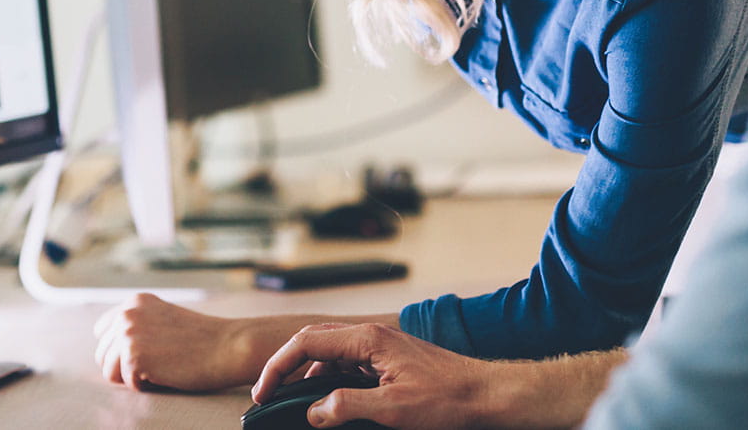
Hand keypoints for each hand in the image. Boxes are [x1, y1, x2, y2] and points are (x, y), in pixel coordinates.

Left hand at [92, 293, 264, 390]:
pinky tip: (167, 372)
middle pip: (103, 355)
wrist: (227, 347)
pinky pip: (127, 384)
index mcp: (135, 302)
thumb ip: (138, 325)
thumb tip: (108, 349)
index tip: (147, 353)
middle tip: (159, 362)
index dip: (121, 351)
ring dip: (134, 376)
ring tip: (162, 367)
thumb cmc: (201, 340)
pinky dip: (146, 385)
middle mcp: (127, 313)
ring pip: (109, 371)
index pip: (103, 333)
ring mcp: (128, 333)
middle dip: (125, 366)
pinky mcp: (133, 356)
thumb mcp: (163, 320)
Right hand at [252, 323, 499, 429]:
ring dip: (307, 376)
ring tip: (292, 403)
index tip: (262, 392)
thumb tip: (314, 411)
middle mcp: (370, 336)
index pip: (306, 342)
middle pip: (313, 343)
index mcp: (367, 339)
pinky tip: (326, 401)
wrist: (486, 395)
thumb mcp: (394, 409)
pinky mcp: (387, 360)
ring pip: (329, 354)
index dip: (278, 366)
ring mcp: (379, 347)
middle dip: (286, 368)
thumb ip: (348, 406)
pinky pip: (347, 364)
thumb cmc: (448, 399)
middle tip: (266, 396)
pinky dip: (328, 380)